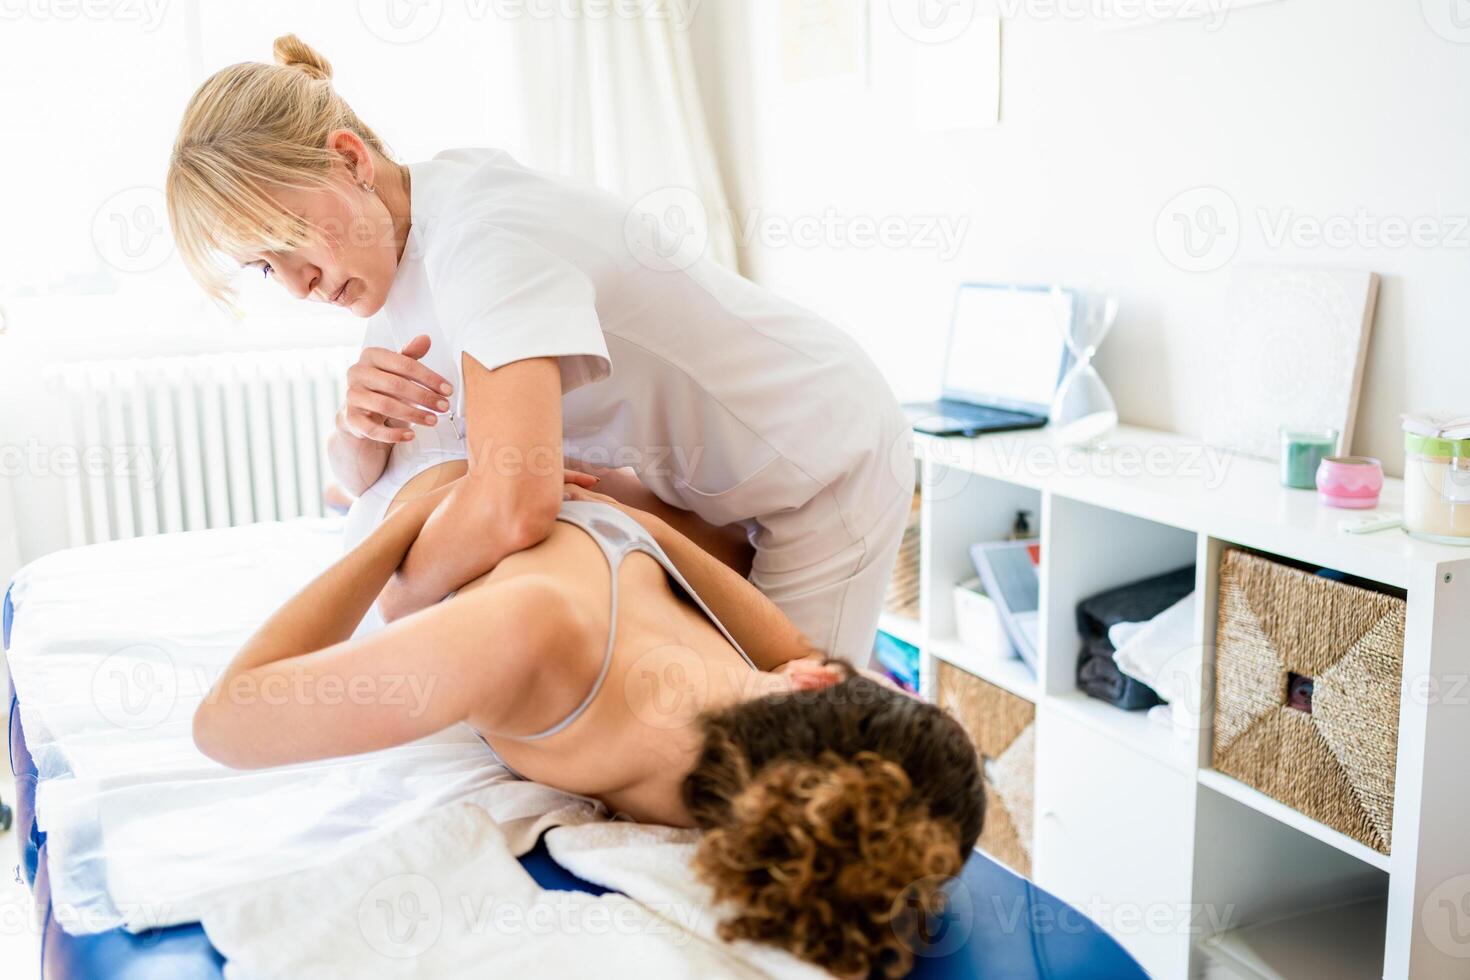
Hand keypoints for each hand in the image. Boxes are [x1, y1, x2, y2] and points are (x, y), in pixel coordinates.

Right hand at [339, 335, 454, 443]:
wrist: (361, 409)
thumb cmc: (384, 385)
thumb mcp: (397, 369)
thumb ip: (410, 356)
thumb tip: (426, 338)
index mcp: (371, 355)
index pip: (404, 364)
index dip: (429, 378)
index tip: (448, 390)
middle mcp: (357, 372)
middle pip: (396, 385)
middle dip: (424, 397)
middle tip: (444, 407)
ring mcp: (352, 395)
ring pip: (386, 406)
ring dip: (413, 414)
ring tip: (433, 420)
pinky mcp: (350, 418)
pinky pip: (372, 429)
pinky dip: (393, 434)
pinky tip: (410, 435)